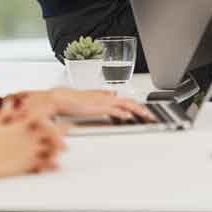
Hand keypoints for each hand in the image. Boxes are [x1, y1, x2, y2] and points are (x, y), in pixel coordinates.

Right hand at [0, 101, 67, 181]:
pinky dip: (51, 164)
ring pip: (49, 147)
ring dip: (58, 147)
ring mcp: (28, 151)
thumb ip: (4, 113)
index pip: (39, 117)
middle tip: (69, 128)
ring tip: (66, 147)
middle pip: (50, 131)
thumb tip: (9, 103)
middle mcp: (27, 138)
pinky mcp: (26, 164)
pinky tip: (57, 165)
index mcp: (20, 127)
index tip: (56, 111)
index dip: (50, 113)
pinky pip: (43, 164)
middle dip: (60, 129)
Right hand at [33, 88, 155, 121]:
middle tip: (151, 116)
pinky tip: (128, 117)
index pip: (126, 100)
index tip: (146, 111)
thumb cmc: (72, 99)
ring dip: (137, 110)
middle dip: (142, 109)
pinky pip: (113, 110)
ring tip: (147, 116)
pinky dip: (122, 113)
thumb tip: (113, 93)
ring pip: (125, 104)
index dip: (137, 105)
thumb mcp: (91, 97)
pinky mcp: (97, 107)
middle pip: (129, 101)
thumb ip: (102, 95)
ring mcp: (103, 102)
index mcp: (106, 96)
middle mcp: (106, 97)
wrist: (60, 98)